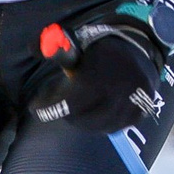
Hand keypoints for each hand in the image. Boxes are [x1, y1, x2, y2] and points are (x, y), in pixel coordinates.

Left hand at [31, 21, 166, 133]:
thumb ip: (57, 50)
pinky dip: (101, 124)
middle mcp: (117, 94)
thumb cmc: (102, 49)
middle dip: (66, 113)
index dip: (49, 109)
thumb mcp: (78, 45)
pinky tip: (95, 113)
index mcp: (99, 77)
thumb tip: (33, 48)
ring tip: (77, 109)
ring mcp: (130, 106)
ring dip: (82, 121)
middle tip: (59, 106)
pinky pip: (113, 128)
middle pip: (81, 118)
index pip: (69, 104)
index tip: (36, 108)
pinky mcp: (139, 113)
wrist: (140, 49)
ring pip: (97, 126)